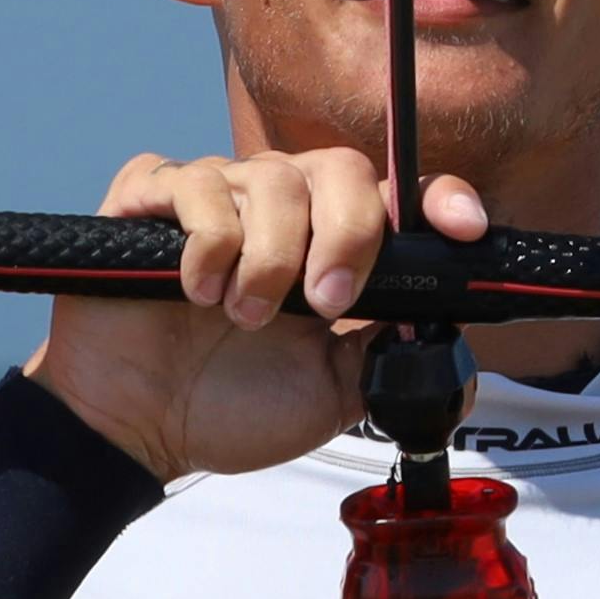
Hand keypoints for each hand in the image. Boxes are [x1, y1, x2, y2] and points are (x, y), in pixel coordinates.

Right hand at [16, 148, 488, 485]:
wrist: (137, 431)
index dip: (437, 198)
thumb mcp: (332, 394)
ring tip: (242, 318)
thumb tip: (444, 323)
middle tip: (325, 303)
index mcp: (331, 248)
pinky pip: (195, 182)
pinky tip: (195, 291)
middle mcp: (280, 211)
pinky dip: (207, 239)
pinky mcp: (152, 198)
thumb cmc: (228, 408)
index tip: (462, 228)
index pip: (397, 194)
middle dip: (346, 233)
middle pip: (340, 168)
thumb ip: (387, 353)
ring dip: (269, 257)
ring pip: (271, 176)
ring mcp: (216, 198)